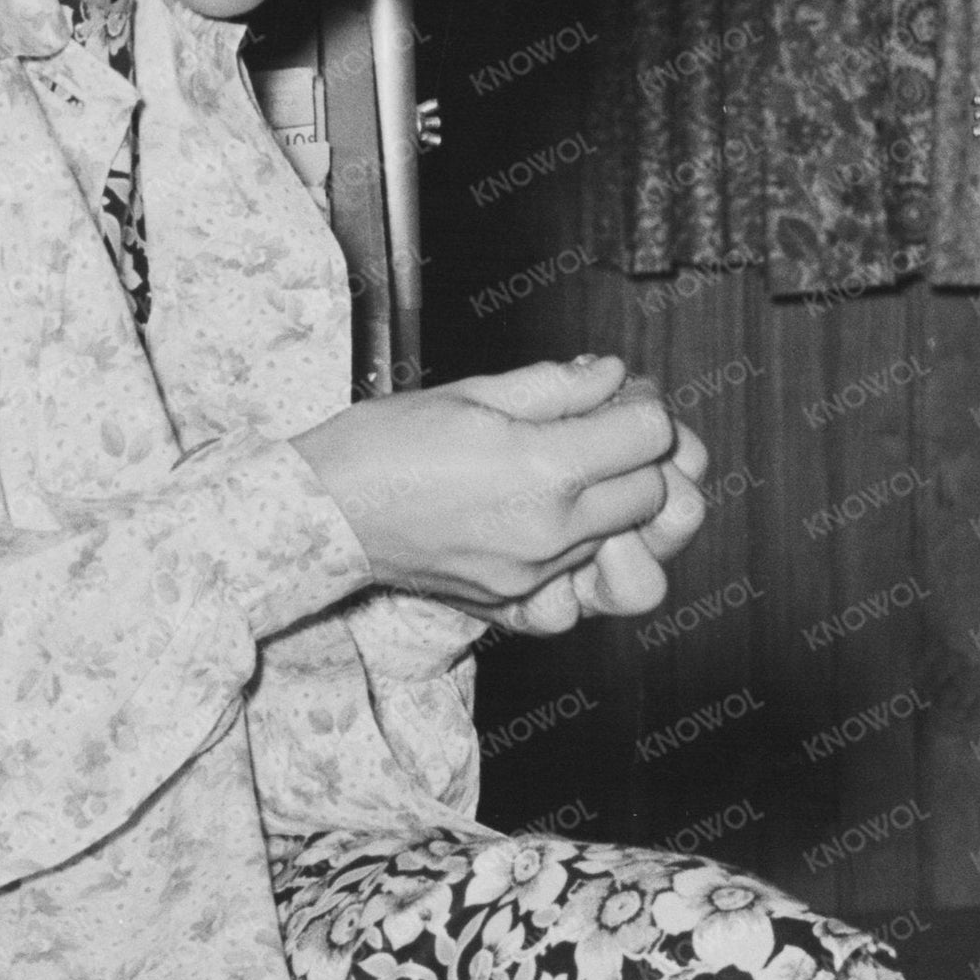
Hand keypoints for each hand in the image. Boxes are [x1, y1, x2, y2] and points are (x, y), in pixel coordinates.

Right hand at [294, 353, 675, 613]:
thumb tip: (614, 376)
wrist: (326, 514)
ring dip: (617, 509)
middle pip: (654, 494)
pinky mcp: (516, 603)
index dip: (642, 406)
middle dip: (641, 458)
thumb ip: (557, 385)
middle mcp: (549, 531)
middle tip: (605, 434)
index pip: (652, 436)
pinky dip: (583, 561)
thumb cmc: (384, 445)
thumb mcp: (473, 393)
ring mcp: (535, 575)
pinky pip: (583, 592)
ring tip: (580, 482)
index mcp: (542, 469)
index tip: (620, 397)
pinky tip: (555, 530)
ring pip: (626, 543)